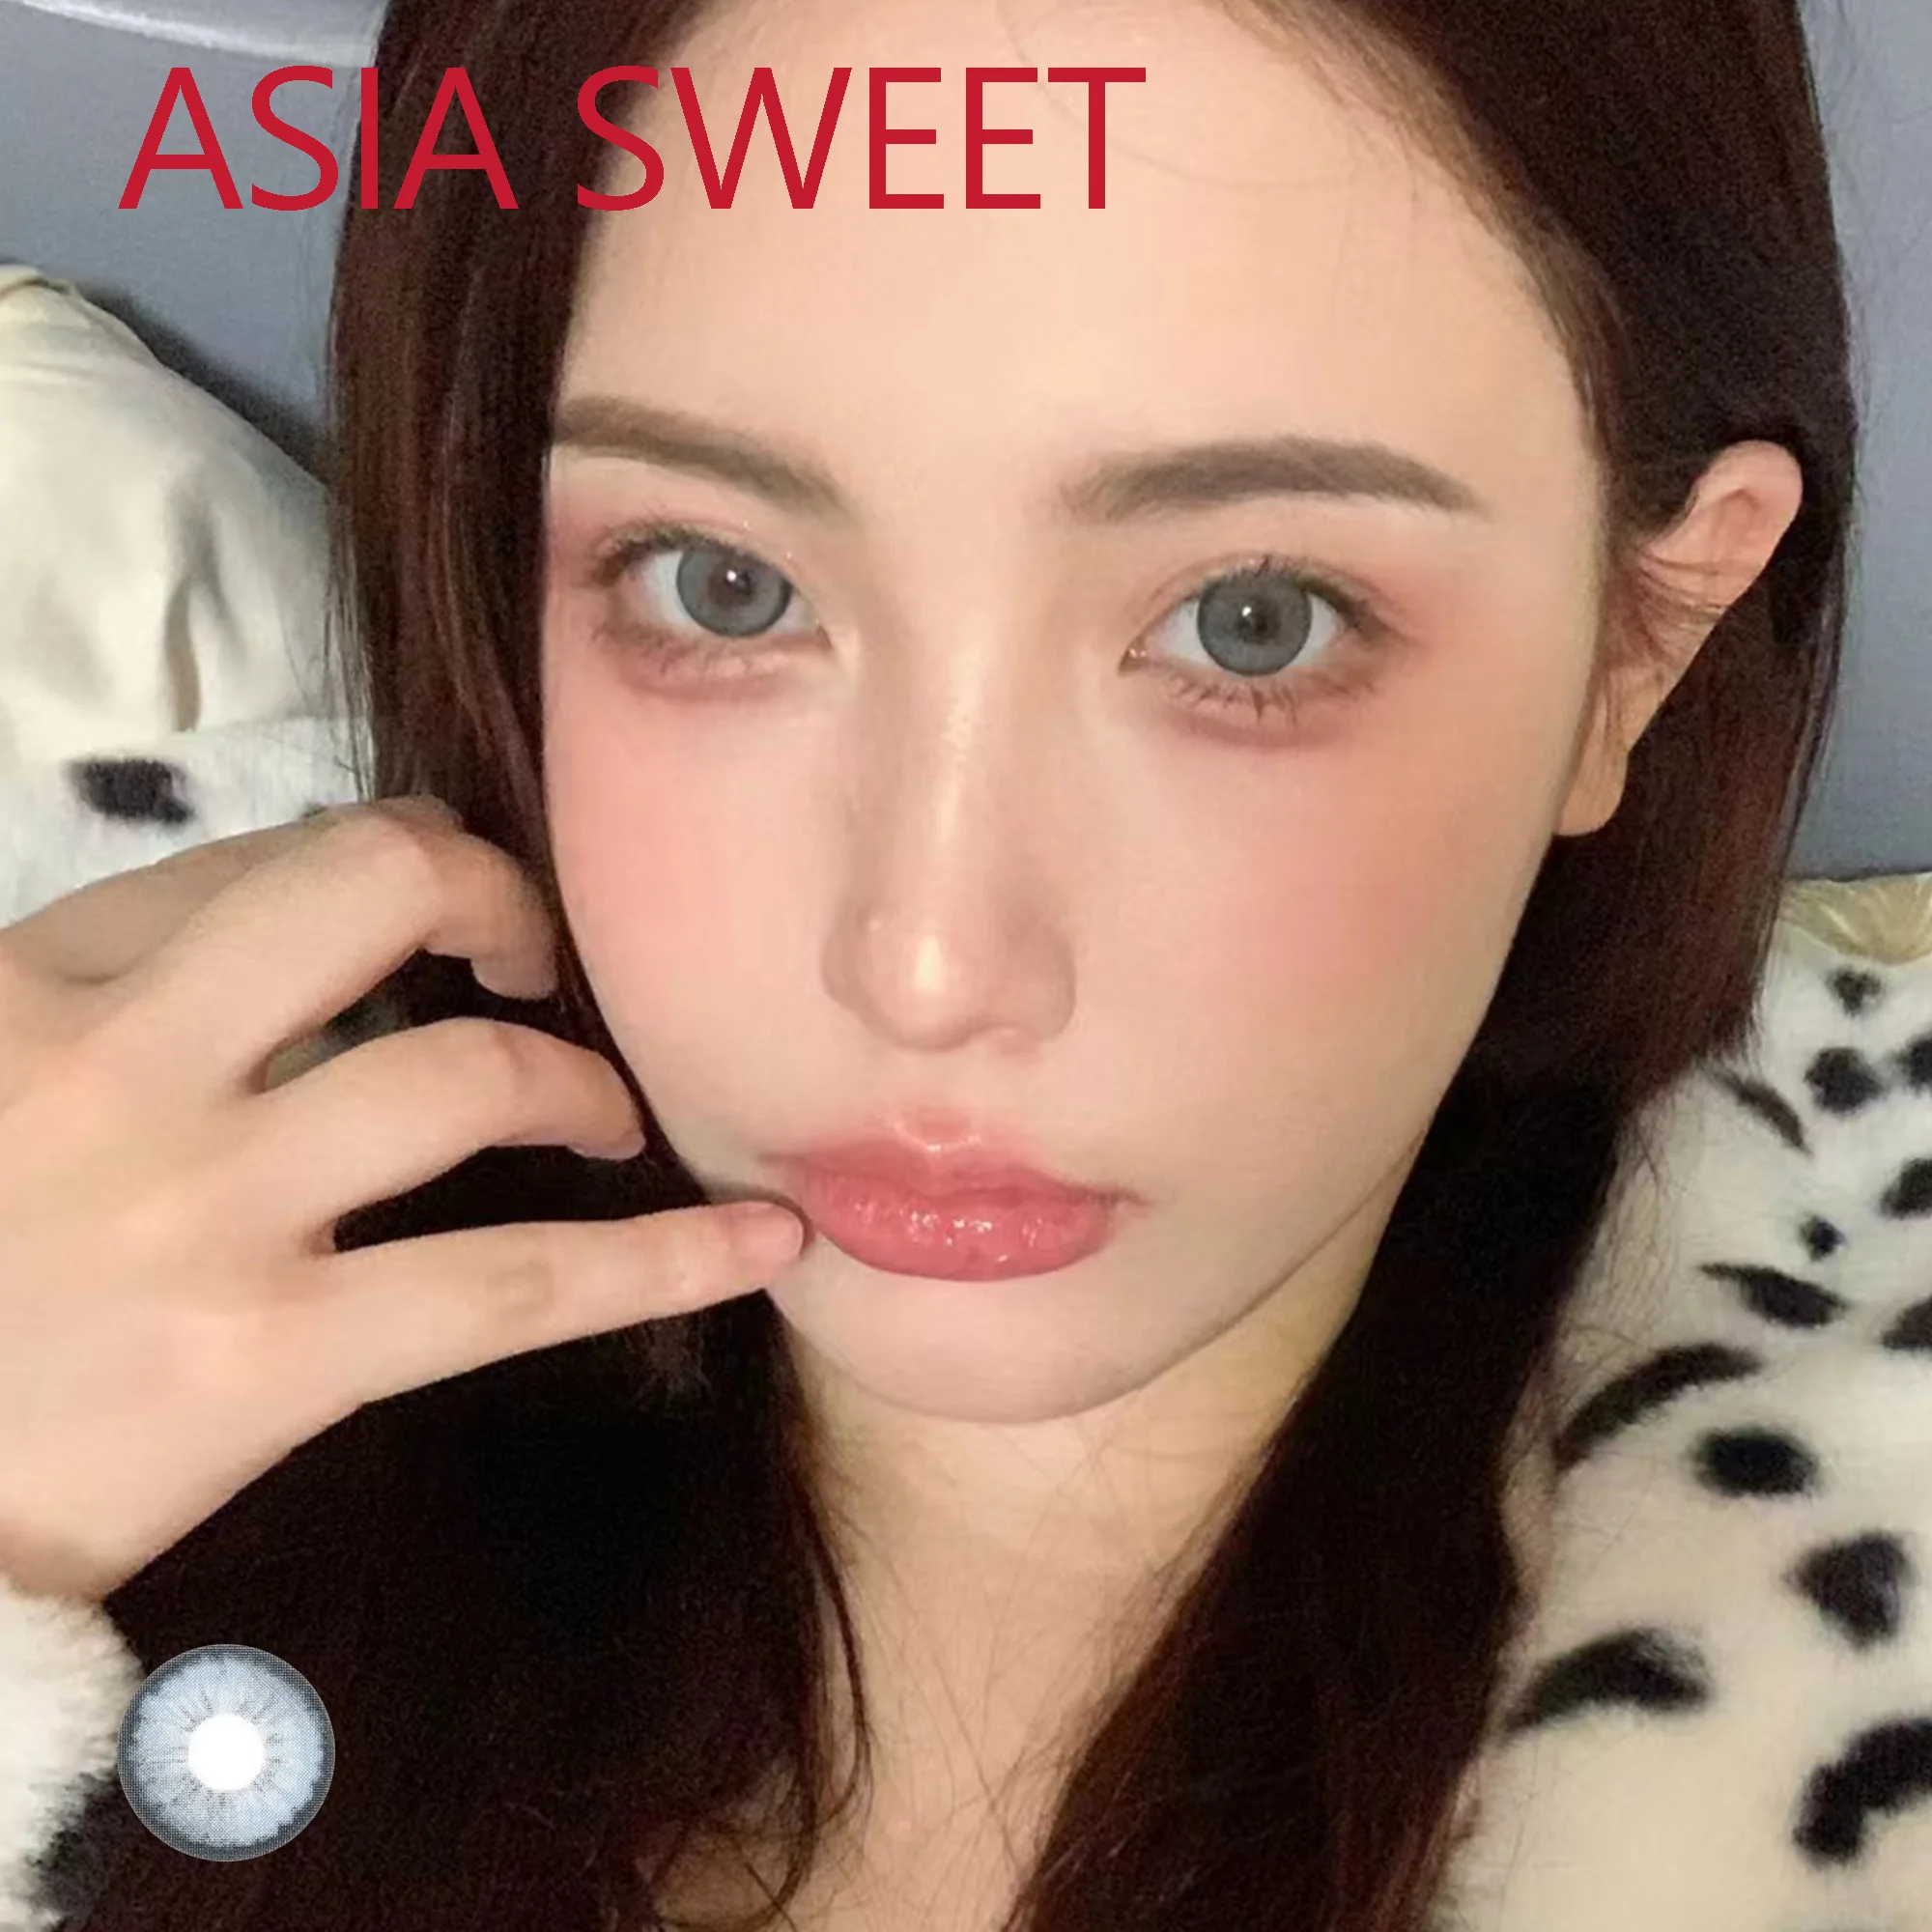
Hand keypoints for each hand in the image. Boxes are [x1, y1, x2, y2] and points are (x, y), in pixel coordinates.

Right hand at [0, 797, 803, 1603]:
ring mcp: (206, 1209)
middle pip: (371, 888)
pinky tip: (760, 1244)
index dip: (386, 865)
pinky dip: (663, 1260)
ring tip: (611, 1115)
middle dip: (491, 893)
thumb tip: (293, 940)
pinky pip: (514, 1286)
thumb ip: (107, 1000)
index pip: (257, 861)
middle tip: (533, 952)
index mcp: (32, 988)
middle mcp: (121, 1066)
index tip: (439, 902)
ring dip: (578, 1080)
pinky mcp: (271, 1356)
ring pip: (469, 1074)